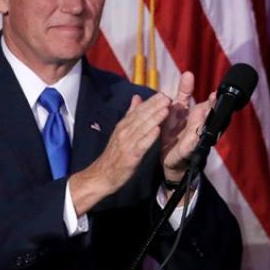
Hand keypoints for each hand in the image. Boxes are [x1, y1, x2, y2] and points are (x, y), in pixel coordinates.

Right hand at [69, 92, 170, 215]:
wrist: (101, 176)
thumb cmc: (114, 154)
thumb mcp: (121, 131)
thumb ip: (130, 115)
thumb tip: (137, 97)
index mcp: (123, 126)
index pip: (138, 110)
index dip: (151, 102)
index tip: (163, 94)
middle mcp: (124, 132)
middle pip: (141, 117)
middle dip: (155, 106)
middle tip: (168, 97)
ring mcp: (127, 144)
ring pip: (142, 128)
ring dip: (155, 118)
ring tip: (166, 109)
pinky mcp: (130, 156)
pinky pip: (141, 145)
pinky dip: (149, 137)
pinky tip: (158, 130)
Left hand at [161, 71, 214, 182]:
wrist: (169, 158)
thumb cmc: (175, 132)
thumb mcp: (178, 109)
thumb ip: (184, 92)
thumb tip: (188, 73)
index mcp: (196, 115)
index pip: (207, 105)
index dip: (211, 100)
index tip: (215, 93)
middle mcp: (199, 126)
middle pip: (208, 116)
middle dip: (211, 109)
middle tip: (215, 101)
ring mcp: (195, 139)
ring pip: (201, 129)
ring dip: (203, 122)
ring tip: (205, 114)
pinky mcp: (187, 151)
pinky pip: (190, 146)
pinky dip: (192, 142)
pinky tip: (193, 138)